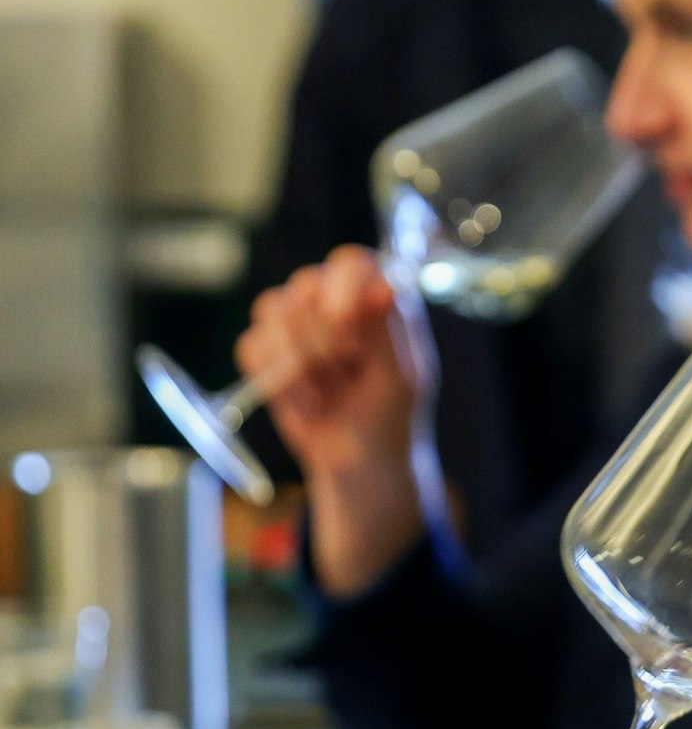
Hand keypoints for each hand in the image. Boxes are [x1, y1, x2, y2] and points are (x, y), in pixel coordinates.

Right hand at [236, 244, 423, 594]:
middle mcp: (334, 304)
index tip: (344, 320)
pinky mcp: (266, 355)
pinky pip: (252, 347)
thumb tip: (384, 282)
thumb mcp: (402, 377)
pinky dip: (280, 382)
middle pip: (305, 284)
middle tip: (348, 370)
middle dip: (323, 336)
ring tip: (330, 392)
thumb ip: (390, 328)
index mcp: (376, 302)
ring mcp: (296, 327)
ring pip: (273, 311)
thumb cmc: (392, 418)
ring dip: (302, 362)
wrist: (360, 465)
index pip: (351, 263)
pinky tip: (307, 404)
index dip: (341, 285)